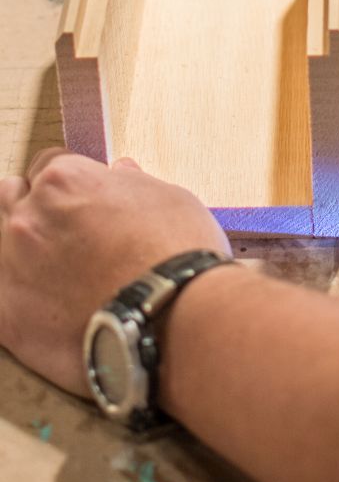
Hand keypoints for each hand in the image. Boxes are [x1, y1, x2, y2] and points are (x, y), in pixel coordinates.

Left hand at [0, 149, 230, 396]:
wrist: (178, 316)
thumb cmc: (179, 253)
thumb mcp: (169, 199)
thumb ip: (133, 184)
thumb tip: (121, 174)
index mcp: (66, 181)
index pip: (50, 163)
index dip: (73, 182)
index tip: (87, 198)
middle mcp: (28, 217)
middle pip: (13, 197)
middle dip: (37, 208)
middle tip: (71, 229)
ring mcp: (12, 267)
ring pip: (2, 245)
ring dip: (26, 250)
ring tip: (62, 269)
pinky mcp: (8, 317)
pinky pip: (1, 296)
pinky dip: (22, 295)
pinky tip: (50, 302)